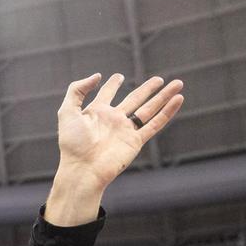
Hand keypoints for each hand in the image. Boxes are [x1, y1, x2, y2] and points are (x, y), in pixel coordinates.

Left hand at [56, 73, 184, 190]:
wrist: (82, 170)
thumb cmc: (72, 144)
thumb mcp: (67, 112)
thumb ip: (77, 90)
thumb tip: (97, 76)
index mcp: (96, 113)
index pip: (107, 94)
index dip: (112, 84)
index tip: (118, 77)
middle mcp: (113, 120)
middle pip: (134, 99)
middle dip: (147, 89)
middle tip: (159, 79)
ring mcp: (125, 130)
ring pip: (149, 109)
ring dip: (163, 97)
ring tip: (178, 83)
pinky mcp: (135, 141)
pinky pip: (155, 124)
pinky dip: (167, 112)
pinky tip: (178, 100)